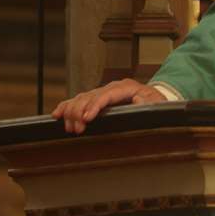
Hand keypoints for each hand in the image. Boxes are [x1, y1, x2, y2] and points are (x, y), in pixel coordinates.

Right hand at [50, 78, 166, 133]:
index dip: (94, 106)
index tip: (86, 118)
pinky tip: (58, 114)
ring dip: (72, 111)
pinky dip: (67, 106)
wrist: (156, 101)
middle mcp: (113, 87)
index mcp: (126, 87)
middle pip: (90, 95)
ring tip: (69, 126)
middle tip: (77, 128)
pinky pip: (79, 100)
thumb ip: (148, 104)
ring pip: (82, 97)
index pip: (106, 95)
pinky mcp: (98, 99)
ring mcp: (104, 92)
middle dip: (80, 111)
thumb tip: (139, 101)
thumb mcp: (156, 104)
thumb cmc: (156, 105)